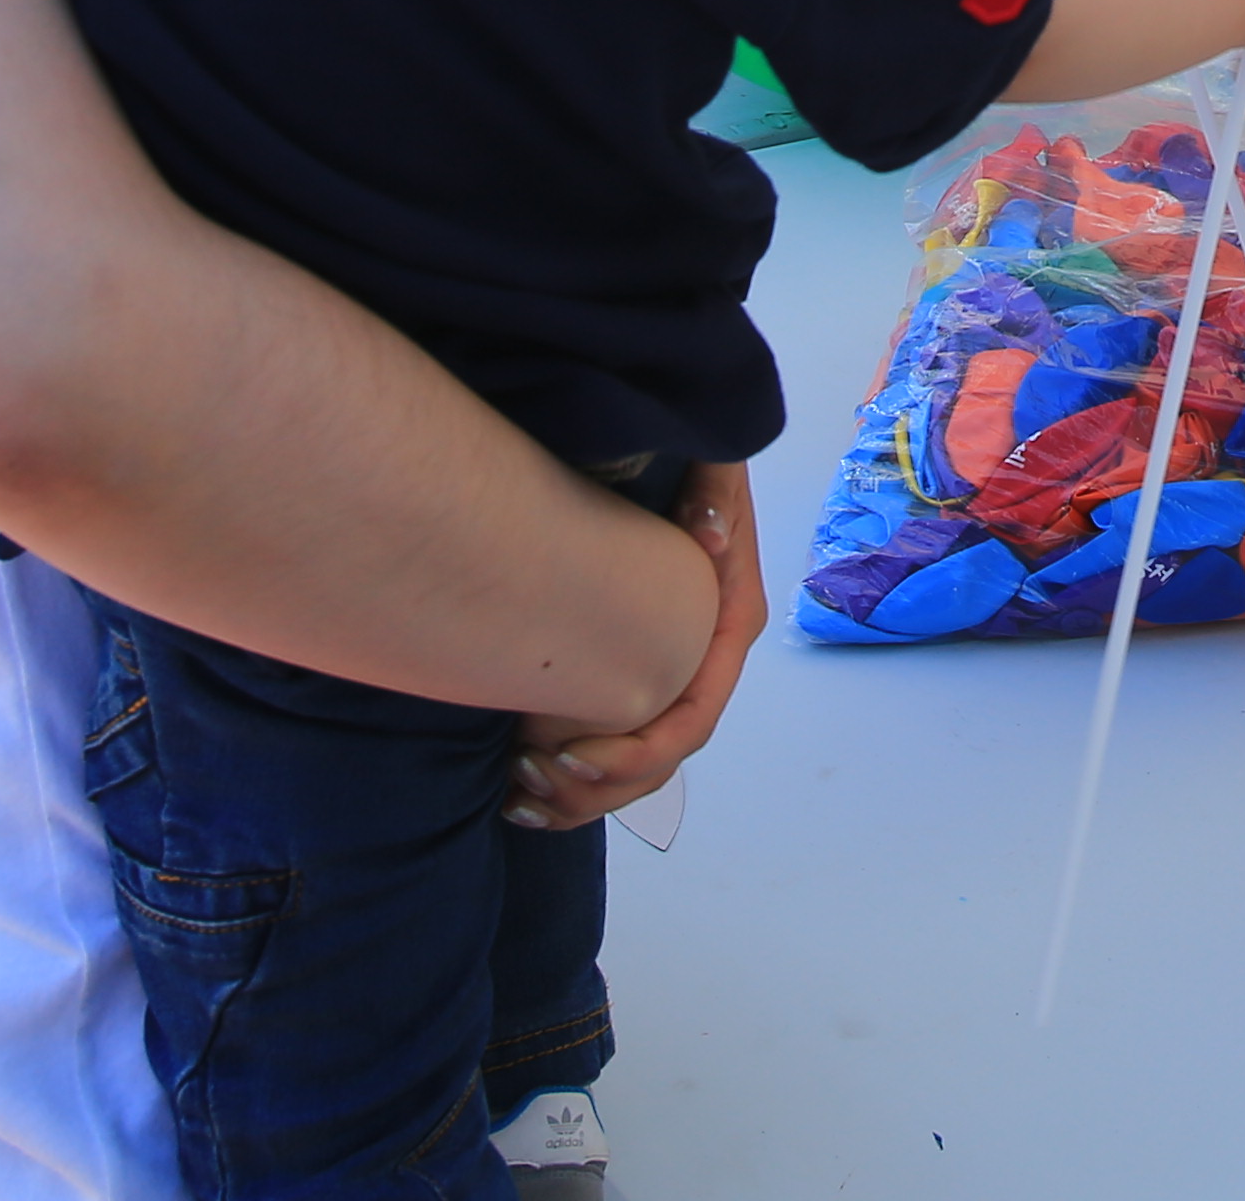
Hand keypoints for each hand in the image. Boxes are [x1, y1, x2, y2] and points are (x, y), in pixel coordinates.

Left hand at [506, 467, 763, 830]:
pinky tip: (521, 789)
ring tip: (517, 795)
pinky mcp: (636, 668)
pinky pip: (612, 741)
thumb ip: (712, 500)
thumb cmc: (691, 461)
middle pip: (662, 756)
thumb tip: (710, 538)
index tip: (570, 757)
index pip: (693, 717)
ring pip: (636, 762)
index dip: (636, 753)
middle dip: (599, 786)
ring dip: (580, 794)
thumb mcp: (710, 470)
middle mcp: (704, 659)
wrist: (674, 449)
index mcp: (726, 626)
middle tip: (528, 779)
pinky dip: (572, 779)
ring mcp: (670, 669)